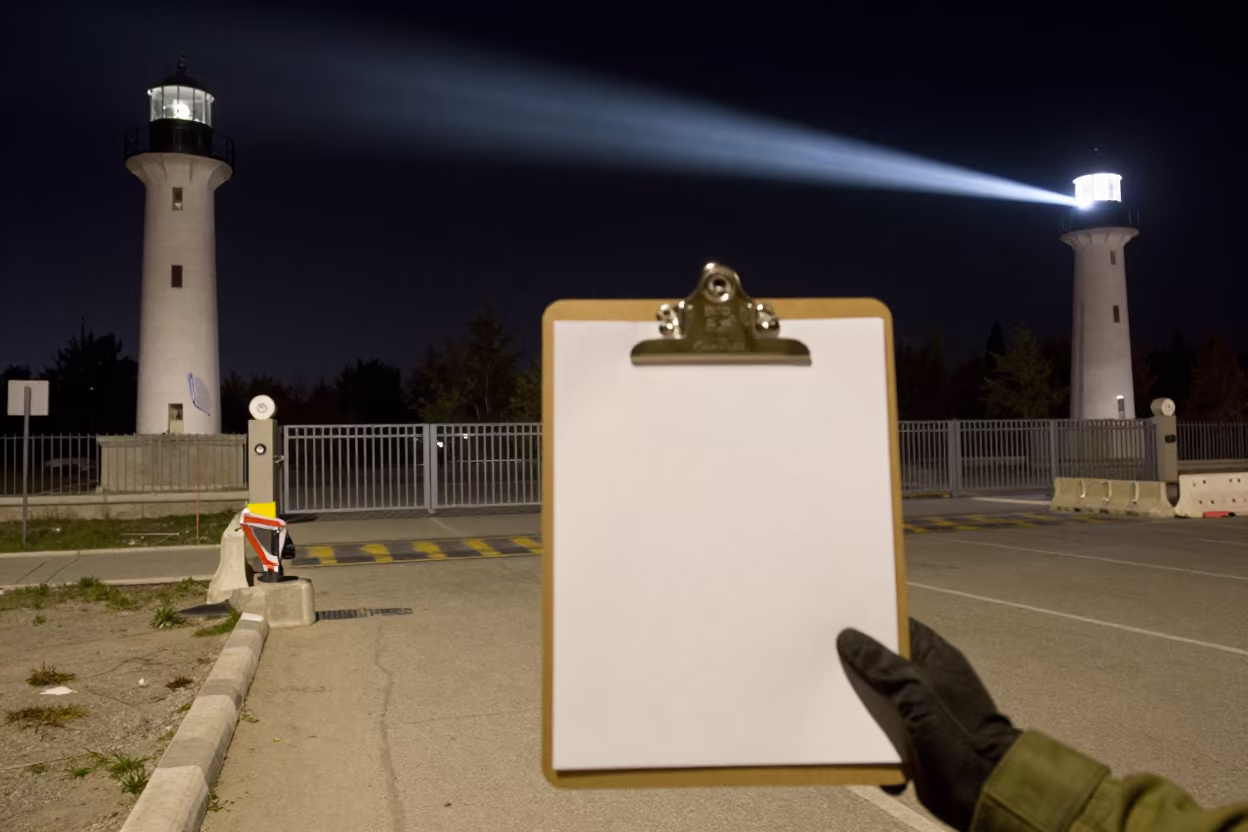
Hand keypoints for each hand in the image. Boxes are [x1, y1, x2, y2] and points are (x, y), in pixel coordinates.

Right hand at [837, 619, 1020, 831]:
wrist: (984, 792)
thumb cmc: (960, 734)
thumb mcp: (915, 690)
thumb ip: (881, 664)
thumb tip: (851, 639)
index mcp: (936, 660)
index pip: (900, 629)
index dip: (871, 625)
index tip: (840, 623)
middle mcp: (927, 684)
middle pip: (883, 667)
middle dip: (857, 670)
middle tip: (826, 663)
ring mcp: (919, 714)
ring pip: (878, 703)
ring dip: (860, 712)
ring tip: (836, 708)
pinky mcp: (911, 744)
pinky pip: (880, 737)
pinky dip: (870, 746)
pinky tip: (864, 752)